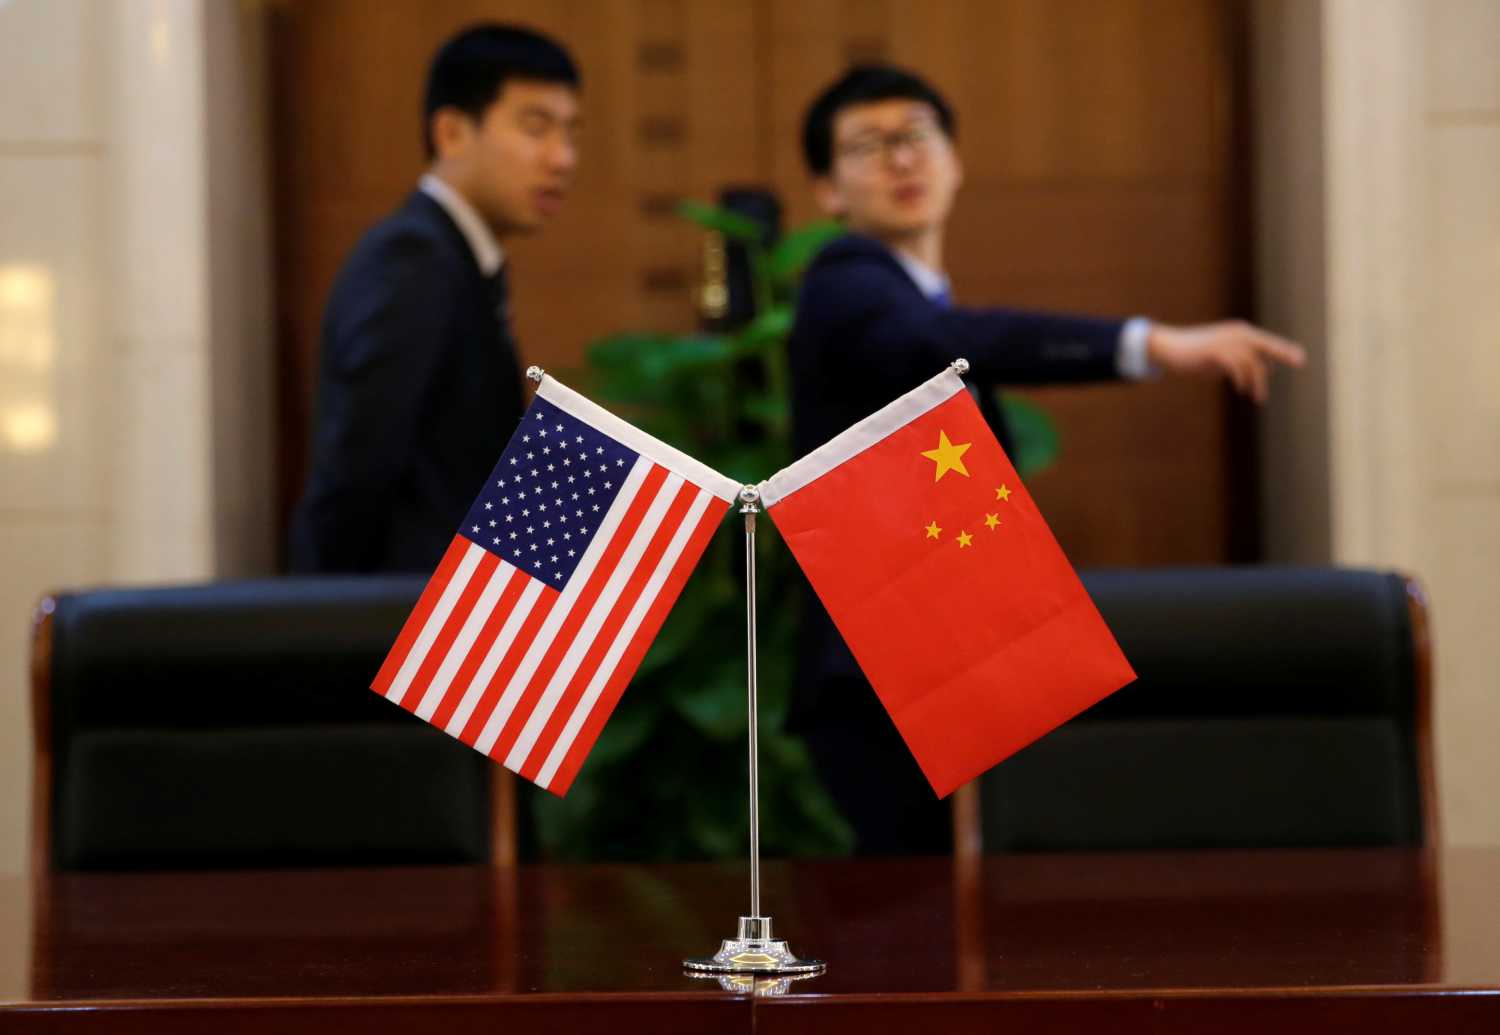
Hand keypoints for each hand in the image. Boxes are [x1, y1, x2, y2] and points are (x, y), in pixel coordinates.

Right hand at [1146, 320, 1306, 403]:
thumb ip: (1239, 362)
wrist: (1170, 348)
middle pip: (1266, 345)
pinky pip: (1236, 365)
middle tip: (1300, 361)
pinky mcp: (1215, 351)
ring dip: (1257, 382)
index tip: (1300, 359)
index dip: (1283, 349)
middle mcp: (1237, 333)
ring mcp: (1226, 341)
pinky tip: (1241, 389)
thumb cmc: (1195, 355)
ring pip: (1252, 361)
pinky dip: (1241, 379)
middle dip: (1284, 352)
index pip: (1266, 342)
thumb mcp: (1220, 358)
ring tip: (1257, 397)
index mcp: (1240, 333)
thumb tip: (1255, 375)